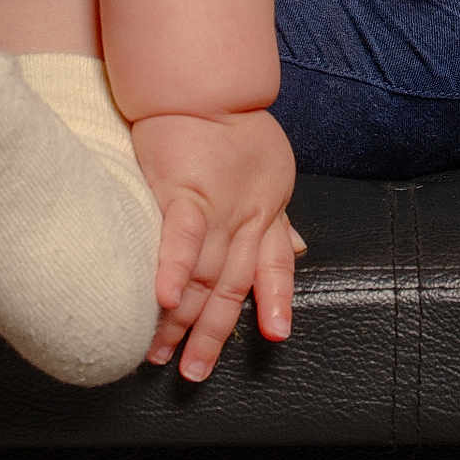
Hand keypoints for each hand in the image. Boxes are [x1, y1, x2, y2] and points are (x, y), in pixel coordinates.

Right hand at [128, 105, 305, 381]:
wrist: (206, 87)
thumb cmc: (238, 131)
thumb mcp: (274, 173)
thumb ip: (278, 218)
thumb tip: (300, 249)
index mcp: (266, 213)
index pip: (273, 266)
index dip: (275, 301)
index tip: (276, 336)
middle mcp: (245, 219)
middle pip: (230, 285)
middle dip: (212, 333)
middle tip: (193, 372)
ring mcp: (217, 208)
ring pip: (203, 274)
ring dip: (182, 319)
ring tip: (159, 352)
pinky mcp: (185, 192)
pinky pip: (181, 238)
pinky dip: (173, 270)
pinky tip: (163, 300)